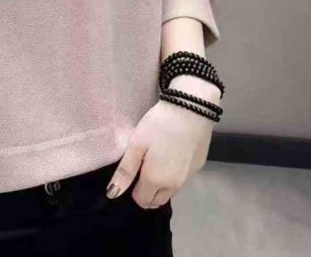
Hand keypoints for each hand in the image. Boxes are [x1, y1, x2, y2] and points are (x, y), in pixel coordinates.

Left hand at [105, 76, 220, 208]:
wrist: (191, 109)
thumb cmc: (158, 125)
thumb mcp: (136, 145)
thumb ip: (125, 171)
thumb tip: (112, 194)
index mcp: (156, 181)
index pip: (142, 200)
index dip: (133, 190)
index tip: (132, 172)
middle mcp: (174, 185)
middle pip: (157, 200)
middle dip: (147, 191)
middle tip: (142, 168)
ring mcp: (188, 177)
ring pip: (171, 191)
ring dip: (161, 184)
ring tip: (155, 160)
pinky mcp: (198, 167)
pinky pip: (182, 179)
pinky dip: (174, 174)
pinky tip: (171, 154)